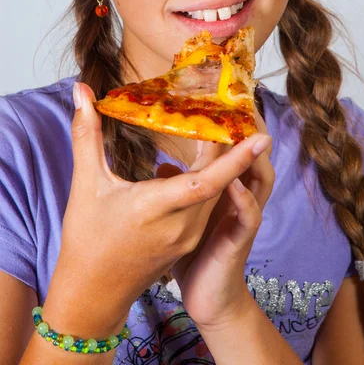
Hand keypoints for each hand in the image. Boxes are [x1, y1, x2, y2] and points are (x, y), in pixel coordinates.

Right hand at [42, 83, 269, 336]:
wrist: (93, 293)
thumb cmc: (85, 238)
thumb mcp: (85, 183)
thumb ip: (86, 133)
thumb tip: (81, 91)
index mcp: (155, 209)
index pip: (206, 181)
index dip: (236, 159)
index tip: (262, 138)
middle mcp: (180, 225)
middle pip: (216, 180)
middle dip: (229, 146)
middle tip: (237, 111)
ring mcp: (187, 236)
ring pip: (215, 192)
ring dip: (221, 163)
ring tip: (224, 128)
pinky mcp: (188, 241)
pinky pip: (207, 204)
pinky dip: (211, 180)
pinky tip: (204, 160)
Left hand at [158, 106, 273, 328]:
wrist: (208, 296)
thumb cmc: (195, 252)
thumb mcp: (183, 213)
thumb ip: (177, 186)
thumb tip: (162, 165)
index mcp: (224, 188)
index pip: (232, 148)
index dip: (232, 123)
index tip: (224, 95)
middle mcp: (239, 198)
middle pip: (254, 156)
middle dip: (252, 129)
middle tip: (244, 100)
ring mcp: (242, 219)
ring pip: (260, 180)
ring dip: (254, 157)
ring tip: (249, 132)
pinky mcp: (239, 242)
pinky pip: (249, 217)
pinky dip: (244, 200)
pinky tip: (234, 185)